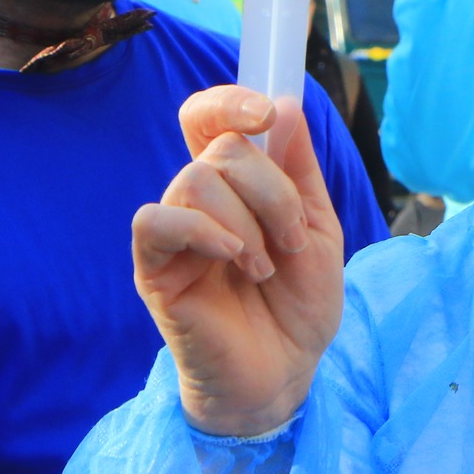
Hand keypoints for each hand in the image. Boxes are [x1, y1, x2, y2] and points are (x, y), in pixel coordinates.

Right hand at [133, 88, 345, 435]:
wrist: (287, 371)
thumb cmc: (300, 307)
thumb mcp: (319, 231)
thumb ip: (300, 171)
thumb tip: (285, 103)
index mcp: (235, 186)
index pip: (208, 120)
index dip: (228, 102)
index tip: (265, 114)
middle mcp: (198, 202)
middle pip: (220, 151)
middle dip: (271, 192)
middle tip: (292, 243)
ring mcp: (174, 234)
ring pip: (195, 182)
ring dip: (248, 222)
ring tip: (264, 269)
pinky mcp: (154, 269)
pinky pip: (156, 221)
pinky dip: (202, 230)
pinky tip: (232, 259)